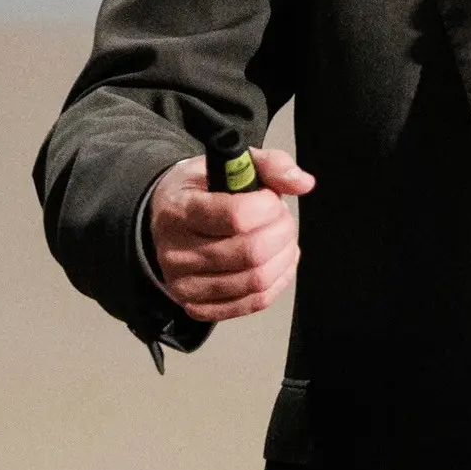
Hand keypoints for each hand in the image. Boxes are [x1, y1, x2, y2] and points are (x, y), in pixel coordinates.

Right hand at [148, 147, 314, 323]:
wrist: (167, 218)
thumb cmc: (201, 189)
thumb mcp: (229, 163)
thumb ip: (270, 165)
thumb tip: (303, 183)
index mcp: (180, 210)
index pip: (236, 217)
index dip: (268, 207)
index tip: (270, 198)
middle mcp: (175, 251)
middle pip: (252, 253)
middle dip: (282, 232)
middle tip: (281, 218)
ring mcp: (184, 284)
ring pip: (256, 281)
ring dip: (283, 257)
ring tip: (279, 238)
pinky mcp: (197, 306)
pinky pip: (253, 303)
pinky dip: (277, 282)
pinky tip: (277, 262)